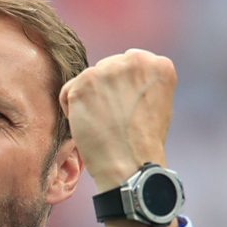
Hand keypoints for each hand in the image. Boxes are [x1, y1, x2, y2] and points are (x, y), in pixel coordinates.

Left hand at [58, 49, 175, 191]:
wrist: (130, 165)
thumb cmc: (143, 142)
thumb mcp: (156, 102)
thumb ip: (141, 82)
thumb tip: (118, 77)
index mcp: (158, 65)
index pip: (130, 63)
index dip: (123, 87)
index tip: (126, 107)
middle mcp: (135, 61)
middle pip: (108, 67)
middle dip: (105, 90)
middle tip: (112, 118)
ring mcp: (108, 70)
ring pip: (88, 79)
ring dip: (89, 100)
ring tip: (102, 124)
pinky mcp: (83, 83)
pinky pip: (68, 92)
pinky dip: (72, 110)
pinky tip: (88, 126)